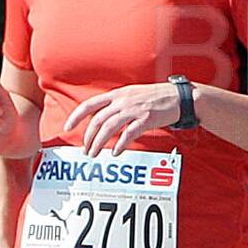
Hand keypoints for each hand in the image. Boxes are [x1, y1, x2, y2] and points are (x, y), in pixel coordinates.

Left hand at [66, 81, 183, 155]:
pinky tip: (116, 152)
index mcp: (117, 94)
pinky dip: (120, 144)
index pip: (89, 104)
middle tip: (86, 149)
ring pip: (109, 128)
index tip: (67, 127)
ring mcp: (134, 110)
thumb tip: (101, 117)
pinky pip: (128, 134)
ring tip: (95, 153)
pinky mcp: (146, 119)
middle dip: (89, 137)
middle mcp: (123, 101)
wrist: (180, 97)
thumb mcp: (132, 94)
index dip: (75, 117)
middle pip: (97, 120)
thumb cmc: (157, 97)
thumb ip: (116, 103)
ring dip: (99, 143)